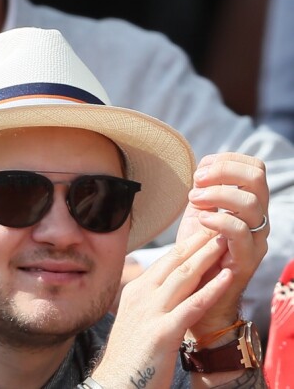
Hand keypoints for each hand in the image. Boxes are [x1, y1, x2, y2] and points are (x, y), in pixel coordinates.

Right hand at [92, 230, 234, 386]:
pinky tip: (225, 277)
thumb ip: (149, 299)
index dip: (186, 243)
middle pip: (174, 261)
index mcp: (136, 290)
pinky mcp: (162, 332)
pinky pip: (192, 306)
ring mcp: (152, 312)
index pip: (165, 260)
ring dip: (206, 257)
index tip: (203, 230)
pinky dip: (211, 289)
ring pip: (183, 276)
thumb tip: (166, 286)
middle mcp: (142, 295)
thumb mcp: (135, 318)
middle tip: (217, 224)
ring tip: (224, 241)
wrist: (116, 383)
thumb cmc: (129, 355)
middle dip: (197, 242)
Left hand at [176, 152, 268, 336]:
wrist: (196, 292)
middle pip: (257, 177)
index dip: (227, 160)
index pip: (254, 167)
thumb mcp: (200, 212)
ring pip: (250, 203)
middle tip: (198, 182)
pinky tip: (201, 219)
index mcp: (249, 203)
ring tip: (194, 201)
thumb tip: (205, 166)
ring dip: (216, 195)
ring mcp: (256, 238)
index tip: (201, 171)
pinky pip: (240, 232)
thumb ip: (206, 189)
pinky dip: (218, 219)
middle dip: (223, 171)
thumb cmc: (197, 251)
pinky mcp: (247, 259)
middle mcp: (258, 218)